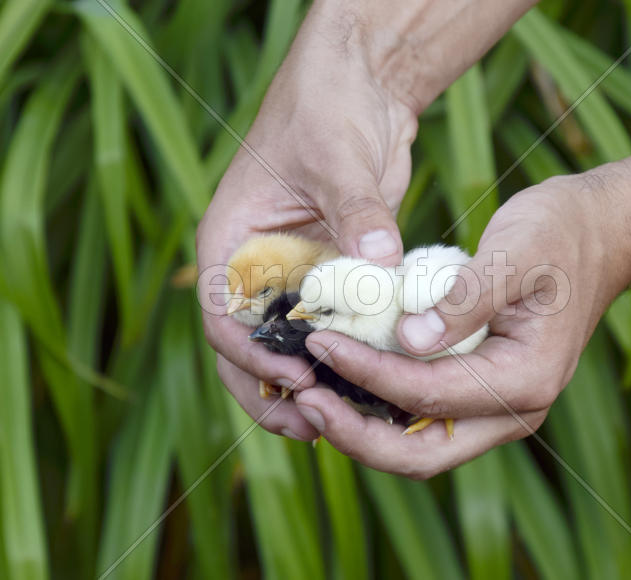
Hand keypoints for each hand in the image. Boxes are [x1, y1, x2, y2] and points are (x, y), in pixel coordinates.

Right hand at [196, 5, 416, 440]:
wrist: (357, 87)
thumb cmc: (328, 108)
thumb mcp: (337, 157)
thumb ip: (357, 212)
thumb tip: (381, 264)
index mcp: (231, 241)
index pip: (224, 316)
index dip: (253, 356)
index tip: (298, 377)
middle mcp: (254, 265)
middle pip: (246, 348)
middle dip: (272, 390)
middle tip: (312, 426)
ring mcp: (290, 272)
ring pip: (285, 346)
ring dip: (304, 385)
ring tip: (336, 421)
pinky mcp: (327, 272)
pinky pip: (327, 325)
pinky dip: (340, 355)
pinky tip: (366, 383)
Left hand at [295, 98, 630, 476]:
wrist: (600, 233)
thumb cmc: (560, 235)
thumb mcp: (516, 254)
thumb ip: (465, 300)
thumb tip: (409, 341)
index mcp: (525, 380)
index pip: (427, 395)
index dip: (367, 373)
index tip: (320, 343)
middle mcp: (512, 408)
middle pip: (419, 454)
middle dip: (355, 434)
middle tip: (301, 398)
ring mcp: (496, 405)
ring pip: (416, 444)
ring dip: (361, 427)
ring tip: (309, 396)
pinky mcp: (480, 388)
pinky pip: (421, 418)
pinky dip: (379, 409)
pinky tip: (342, 382)